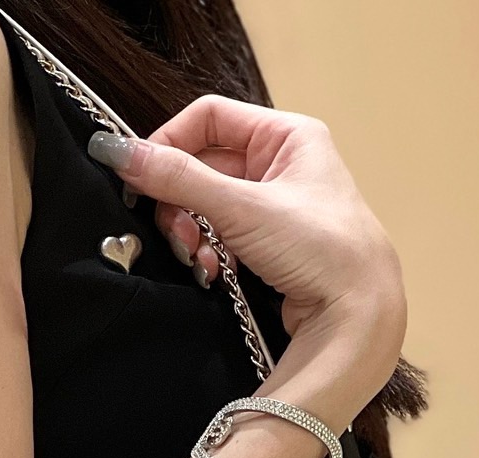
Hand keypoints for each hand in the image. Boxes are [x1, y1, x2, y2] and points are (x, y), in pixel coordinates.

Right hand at [88, 97, 406, 429]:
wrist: (359, 318)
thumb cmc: (321, 251)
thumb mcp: (243, 208)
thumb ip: (178, 179)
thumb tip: (119, 152)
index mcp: (288, 136)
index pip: (210, 118)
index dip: (170, 143)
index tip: (141, 176)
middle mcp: (285, 164)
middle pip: (206, 165)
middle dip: (182, 202)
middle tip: (175, 232)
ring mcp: (280, 206)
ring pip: (211, 205)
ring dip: (193, 232)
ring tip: (197, 257)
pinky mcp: (274, 245)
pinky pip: (226, 236)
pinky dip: (212, 253)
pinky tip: (214, 273)